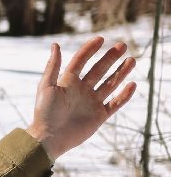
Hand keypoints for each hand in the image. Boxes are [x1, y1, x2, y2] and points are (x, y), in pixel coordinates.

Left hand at [25, 37, 136, 160]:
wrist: (50, 137)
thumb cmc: (44, 112)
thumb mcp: (47, 86)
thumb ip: (53, 67)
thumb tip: (56, 45)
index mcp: (67, 81)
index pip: (81, 61)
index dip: (90, 49)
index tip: (101, 39)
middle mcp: (81, 90)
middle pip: (99, 70)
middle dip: (110, 58)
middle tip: (123, 46)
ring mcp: (91, 102)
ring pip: (110, 84)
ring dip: (121, 73)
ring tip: (131, 60)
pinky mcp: (99, 115)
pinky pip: (115, 103)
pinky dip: (124, 95)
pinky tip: (132, 84)